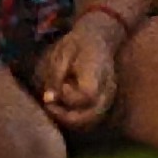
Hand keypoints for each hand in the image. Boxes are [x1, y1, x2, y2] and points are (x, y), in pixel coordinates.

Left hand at [31, 12, 127, 132]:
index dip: (70, 97)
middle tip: (51, 107)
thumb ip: (56, 77)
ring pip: (94, 119)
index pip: (88, 96)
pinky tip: (65, 109)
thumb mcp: (62, 54)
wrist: (99, 37)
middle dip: (68, 117)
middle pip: (93, 115)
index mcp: (97, 73)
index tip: (60, 86)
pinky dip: (78, 118)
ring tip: (56, 109)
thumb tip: (48, 99)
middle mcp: (107, 88)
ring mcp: (109, 96)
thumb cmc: (78, 43)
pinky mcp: (105, 100)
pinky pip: (92, 116)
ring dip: (73, 120)